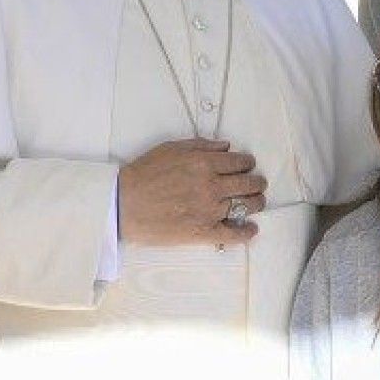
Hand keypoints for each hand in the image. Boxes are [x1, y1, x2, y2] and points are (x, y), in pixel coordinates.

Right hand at [119, 138, 266, 246]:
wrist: (122, 204)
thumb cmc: (143, 174)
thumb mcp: (171, 148)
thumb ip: (202, 145)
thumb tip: (226, 146)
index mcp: (205, 163)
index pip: (241, 162)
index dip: (247, 163)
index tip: (247, 166)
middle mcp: (212, 185)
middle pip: (249, 183)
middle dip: (257, 182)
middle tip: (257, 184)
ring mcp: (209, 210)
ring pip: (246, 206)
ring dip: (256, 203)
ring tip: (256, 203)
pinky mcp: (203, 232)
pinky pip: (233, 234)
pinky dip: (246, 233)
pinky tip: (251, 230)